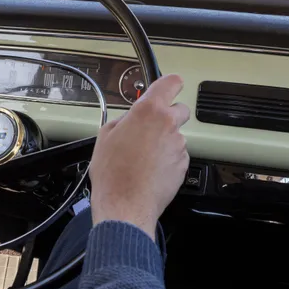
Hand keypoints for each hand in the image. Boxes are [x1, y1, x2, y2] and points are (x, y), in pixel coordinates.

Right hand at [89, 74, 189, 239]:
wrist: (125, 205)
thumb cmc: (113, 173)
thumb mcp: (105, 136)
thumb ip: (123, 120)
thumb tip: (130, 119)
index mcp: (148, 111)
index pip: (171, 83)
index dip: (170, 83)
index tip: (168, 86)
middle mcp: (168, 125)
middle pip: (180, 109)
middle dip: (168, 115)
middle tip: (149, 127)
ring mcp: (178, 146)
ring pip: (176, 134)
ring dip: (164, 140)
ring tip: (143, 156)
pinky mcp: (183, 165)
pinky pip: (177, 154)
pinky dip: (167, 158)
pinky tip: (150, 168)